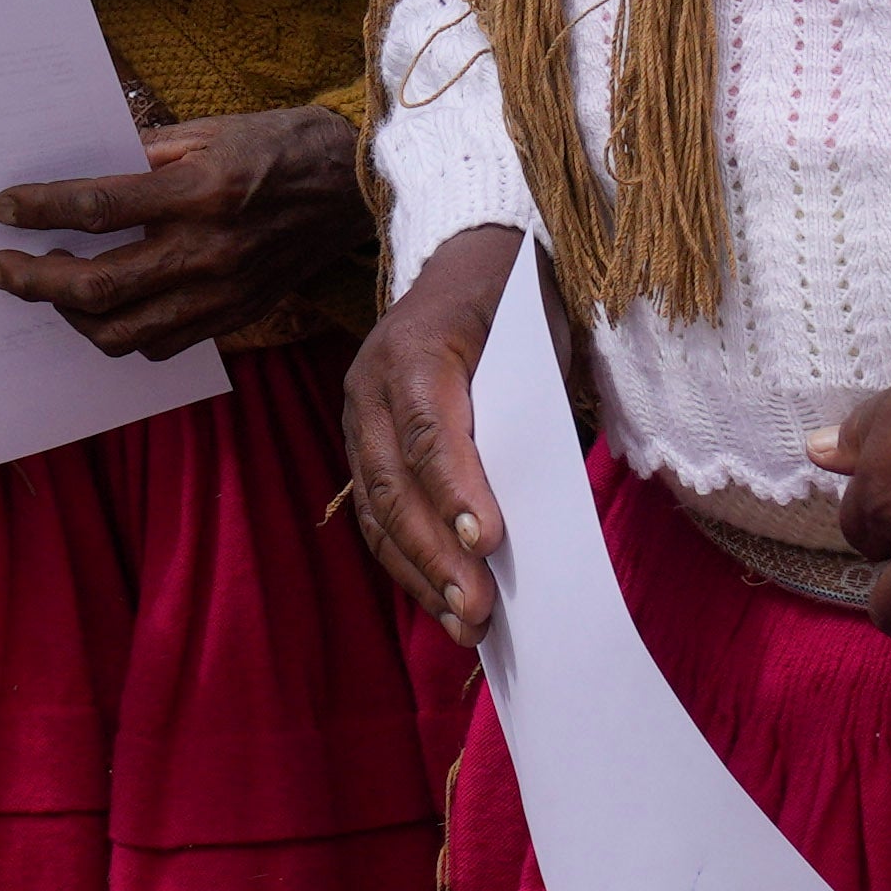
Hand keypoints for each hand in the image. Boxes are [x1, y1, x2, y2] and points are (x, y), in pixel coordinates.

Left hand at [0, 107, 369, 358]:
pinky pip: (159, 344)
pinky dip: (119, 332)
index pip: (97, 208)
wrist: (353, 189)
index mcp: (199, 191)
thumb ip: (141, 151)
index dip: (40, 209)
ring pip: (120, 332)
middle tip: (0, 268)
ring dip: (69, 316)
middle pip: (95, 287)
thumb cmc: (279, 148)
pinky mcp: (231, 317)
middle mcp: (206, 250)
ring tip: (51, 285)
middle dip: (33, 281)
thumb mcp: (209, 130)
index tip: (4, 209)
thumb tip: (79, 166)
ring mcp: (219, 293)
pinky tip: (102, 307)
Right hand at [338, 224, 522, 640]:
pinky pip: (375, 515)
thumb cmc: (514, 309)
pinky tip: (441, 601)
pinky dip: (407, 563)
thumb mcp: (533, 340)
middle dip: (438, 554)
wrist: (465, 264)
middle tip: (480, 610)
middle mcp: (370, 385)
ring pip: (377, 510)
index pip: (430, 432)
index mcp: (415, 349)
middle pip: (395, 483)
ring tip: (467, 626)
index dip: (457, 492)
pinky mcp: (361, 446)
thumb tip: (531, 506)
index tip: (491, 543)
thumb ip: (524, 411)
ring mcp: (357, 418)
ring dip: (421, 574)